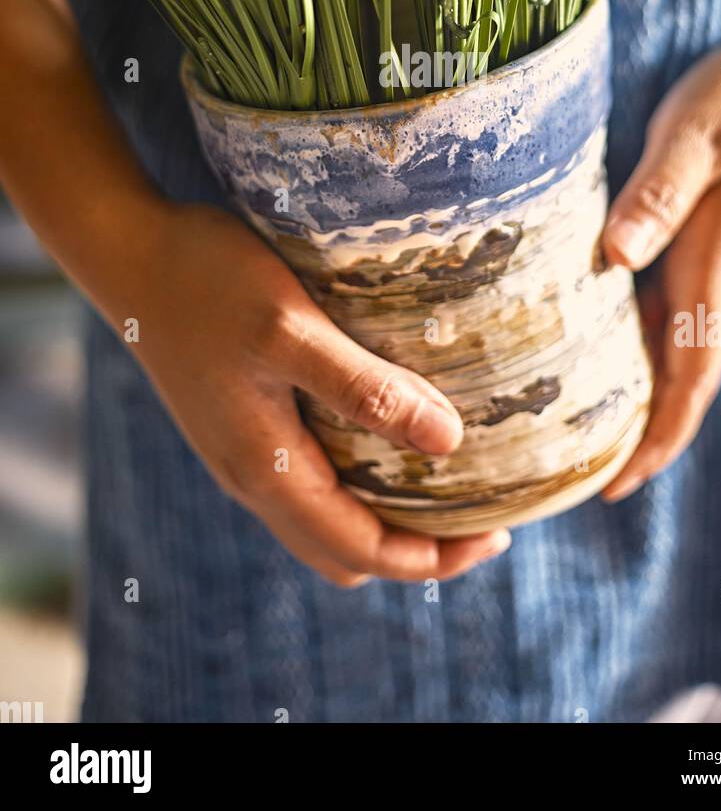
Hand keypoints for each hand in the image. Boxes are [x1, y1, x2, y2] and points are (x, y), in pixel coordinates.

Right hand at [121, 202, 510, 585]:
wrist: (133, 254)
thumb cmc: (210, 282)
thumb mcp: (293, 329)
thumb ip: (365, 388)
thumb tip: (449, 441)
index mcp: (268, 468)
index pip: (362, 549)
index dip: (433, 556)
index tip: (496, 532)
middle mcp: (253, 475)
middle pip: (344, 551)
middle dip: (415, 548)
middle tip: (479, 512)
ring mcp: (242, 452)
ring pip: (324, 518)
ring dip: (384, 515)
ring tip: (444, 477)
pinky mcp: (240, 423)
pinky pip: (308, 480)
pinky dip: (357, 481)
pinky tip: (386, 431)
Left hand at [600, 16, 720, 501]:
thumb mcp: (697, 131)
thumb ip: (658, 193)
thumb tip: (617, 257)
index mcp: (714, 267)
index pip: (689, 378)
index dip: (655, 438)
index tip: (613, 486)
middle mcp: (717, 281)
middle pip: (678, 382)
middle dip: (636, 436)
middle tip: (568, 474)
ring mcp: (717, 265)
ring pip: (672, 352)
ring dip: (633, 395)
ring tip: (571, 428)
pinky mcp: (707, 243)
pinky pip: (669, 313)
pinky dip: (636, 344)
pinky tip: (594, 342)